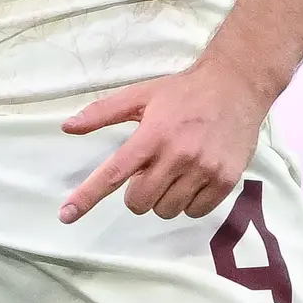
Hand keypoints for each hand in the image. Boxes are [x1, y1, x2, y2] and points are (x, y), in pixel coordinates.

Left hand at [59, 57, 274, 223]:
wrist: (237, 86)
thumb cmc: (184, 92)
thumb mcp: (141, 95)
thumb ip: (103, 112)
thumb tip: (67, 127)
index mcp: (151, 135)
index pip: (113, 174)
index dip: (87, 197)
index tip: (66, 216)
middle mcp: (177, 155)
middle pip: (139, 203)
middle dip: (138, 193)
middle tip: (150, 172)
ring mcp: (203, 170)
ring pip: (167, 211)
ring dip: (164, 198)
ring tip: (175, 172)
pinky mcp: (225, 180)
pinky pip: (195, 212)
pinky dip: (189, 202)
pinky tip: (194, 179)